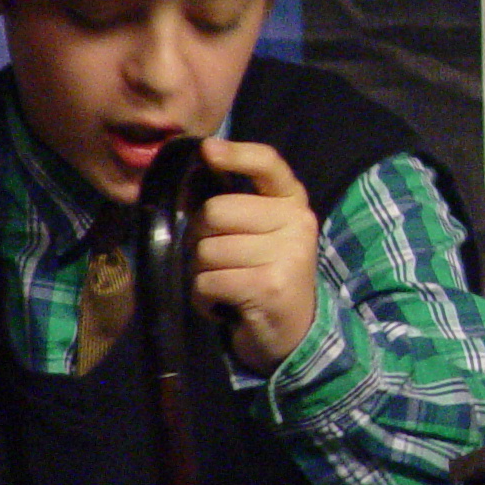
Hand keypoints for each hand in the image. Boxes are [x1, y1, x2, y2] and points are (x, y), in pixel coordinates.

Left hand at [193, 137, 320, 374]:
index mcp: (293, 202)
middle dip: (200, 238)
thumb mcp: (258, 234)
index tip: (207, 150)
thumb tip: (187, 185)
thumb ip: (232, 207)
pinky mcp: (270, 286)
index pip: (267, 164)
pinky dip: (204, 298)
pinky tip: (223, 305)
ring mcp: (288, 254)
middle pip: (216, 212)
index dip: (236, 154)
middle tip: (218, 260)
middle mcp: (297, 222)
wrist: (294, 334)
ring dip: (202, 274)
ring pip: (207, 251)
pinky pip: (208, 282)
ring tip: (226, 286)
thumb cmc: (264, 275)